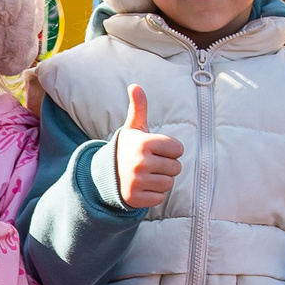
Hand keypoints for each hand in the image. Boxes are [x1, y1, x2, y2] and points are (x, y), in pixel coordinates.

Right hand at [113, 84, 184, 209]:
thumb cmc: (129, 148)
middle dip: (167, 166)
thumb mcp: (134, 128)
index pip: (178, 149)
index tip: (157, 150)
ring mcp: (137, 181)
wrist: (106, 173)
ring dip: (161, 180)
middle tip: (152, 163)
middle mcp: (140, 162)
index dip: (171, 150)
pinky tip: (143, 187)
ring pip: (169, 184)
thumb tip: (135, 86)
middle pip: (176, 168)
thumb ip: (139, 107)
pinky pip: (160, 198)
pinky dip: (154, 194)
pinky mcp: (135, 198)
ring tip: (148, 175)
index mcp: (144, 143)